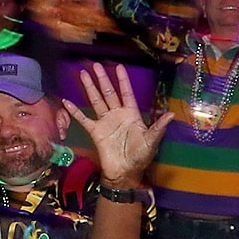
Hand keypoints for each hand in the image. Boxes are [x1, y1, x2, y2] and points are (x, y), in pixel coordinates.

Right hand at [63, 62, 171, 189]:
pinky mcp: (96, 132)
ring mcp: (105, 122)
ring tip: (84, 75)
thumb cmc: (140, 157)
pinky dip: (75, 111)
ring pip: (96, 101)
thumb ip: (159, 127)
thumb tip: (171, 115)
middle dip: (103, 79)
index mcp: (131, 115)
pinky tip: (67, 102)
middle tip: (96, 65)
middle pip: (109, 93)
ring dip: (90, 88)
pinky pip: (84, 119)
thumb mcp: (151, 141)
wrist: (125, 173)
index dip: (123, 80)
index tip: (118, 67)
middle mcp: (117, 115)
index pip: (126, 93)